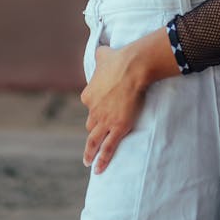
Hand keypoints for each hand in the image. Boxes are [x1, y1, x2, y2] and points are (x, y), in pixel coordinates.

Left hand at [80, 44, 146, 173]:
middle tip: (96, 135)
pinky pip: (107, 148)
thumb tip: (101, 49)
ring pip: (94, 140)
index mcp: (88, 94)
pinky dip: (102, 160)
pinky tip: (97, 170)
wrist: (131, 68)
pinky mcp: (116, 128)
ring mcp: (104, 121)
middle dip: (95, 128)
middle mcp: (93, 110)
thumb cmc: (119, 60)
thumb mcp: (103, 55)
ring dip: (90, 151)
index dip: (96, 107)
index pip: (90, 105)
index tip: (102, 108)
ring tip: (88, 162)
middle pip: (91, 123)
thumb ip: (101, 55)